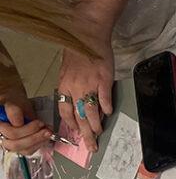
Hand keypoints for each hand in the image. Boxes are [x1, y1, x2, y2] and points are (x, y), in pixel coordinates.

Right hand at [0, 90, 52, 155]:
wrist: (17, 105)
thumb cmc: (14, 102)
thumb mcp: (13, 102)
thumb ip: (13, 111)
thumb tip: (17, 122)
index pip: (10, 133)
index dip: (27, 130)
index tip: (39, 123)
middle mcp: (3, 136)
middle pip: (16, 145)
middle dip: (34, 138)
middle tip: (47, 131)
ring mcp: (11, 143)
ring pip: (25, 150)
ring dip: (39, 142)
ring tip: (48, 132)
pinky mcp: (21, 146)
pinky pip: (31, 150)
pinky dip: (40, 144)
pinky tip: (45, 136)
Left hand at [57, 36, 114, 153]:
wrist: (88, 33)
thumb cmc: (79, 50)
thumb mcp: (68, 70)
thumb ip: (72, 87)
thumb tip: (79, 103)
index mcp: (64, 84)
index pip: (64, 111)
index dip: (70, 124)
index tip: (76, 131)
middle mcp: (75, 87)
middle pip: (79, 117)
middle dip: (85, 134)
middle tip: (91, 145)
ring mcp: (89, 84)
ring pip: (91, 112)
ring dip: (96, 125)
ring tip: (100, 132)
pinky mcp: (104, 80)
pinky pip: (105, 99)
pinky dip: (107, 108)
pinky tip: (109, 113)